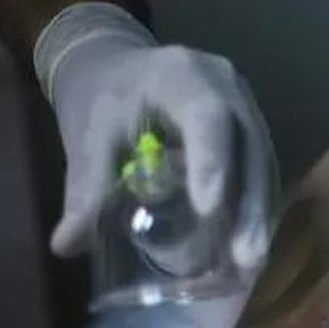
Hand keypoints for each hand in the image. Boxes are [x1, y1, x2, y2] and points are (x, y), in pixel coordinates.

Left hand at [34, 3, 274, 269]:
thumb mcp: (88, 136)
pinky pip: (260, 170)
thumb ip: (85, 189)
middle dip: (248, 205)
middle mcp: (226, 87)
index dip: (211, 160)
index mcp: (180, 76)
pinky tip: (250, 245)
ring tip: (252, 262)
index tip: (207, 209)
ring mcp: (245, 107)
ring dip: (258, 215)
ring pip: (262, 163)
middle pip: (248, 147)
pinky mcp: (249, 129)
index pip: (205, 116)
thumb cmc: (101, 97)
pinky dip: (256, 208)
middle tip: (245, 257)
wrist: (114, 65)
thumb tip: (66, 245)